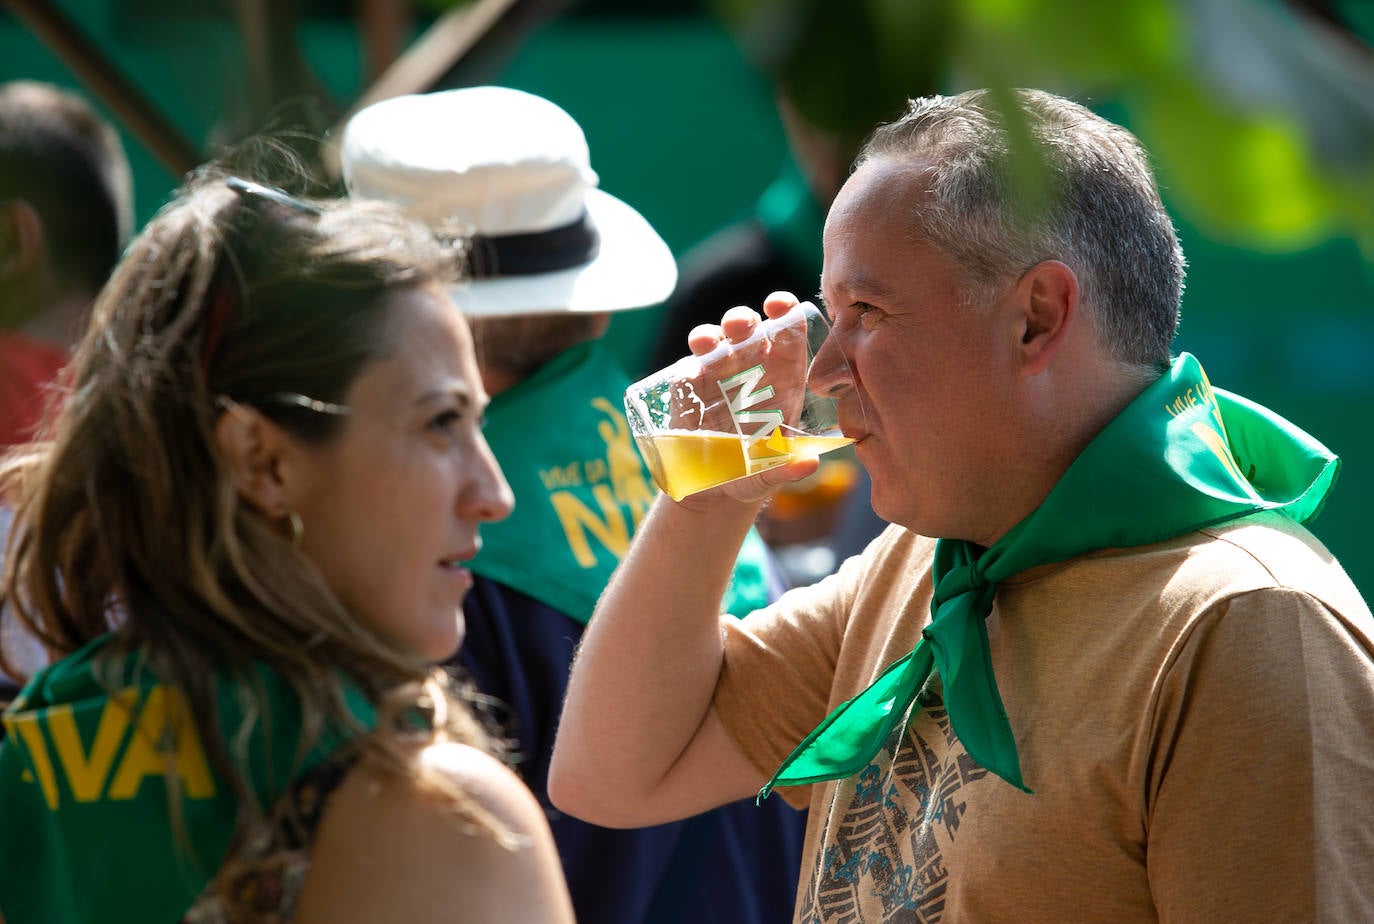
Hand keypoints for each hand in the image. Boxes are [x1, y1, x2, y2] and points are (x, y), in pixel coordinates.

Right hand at [675, 292, 819, 504]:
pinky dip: (689, 367)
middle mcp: (749, 370)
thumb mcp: (773, 473)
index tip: (780, 304)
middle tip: (740, 323)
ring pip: (714, 343)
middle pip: (748, 331)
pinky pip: (688, 371)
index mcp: (782, 378)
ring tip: (708, 342)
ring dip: (711, 335)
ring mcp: (717, 377)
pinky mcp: (689, 393)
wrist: (715, 491)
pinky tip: (691, 371)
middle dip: (743, 319)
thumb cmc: (755, 472)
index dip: (785, 314)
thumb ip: (789, 468)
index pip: (788, 336)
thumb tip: (809, 464)